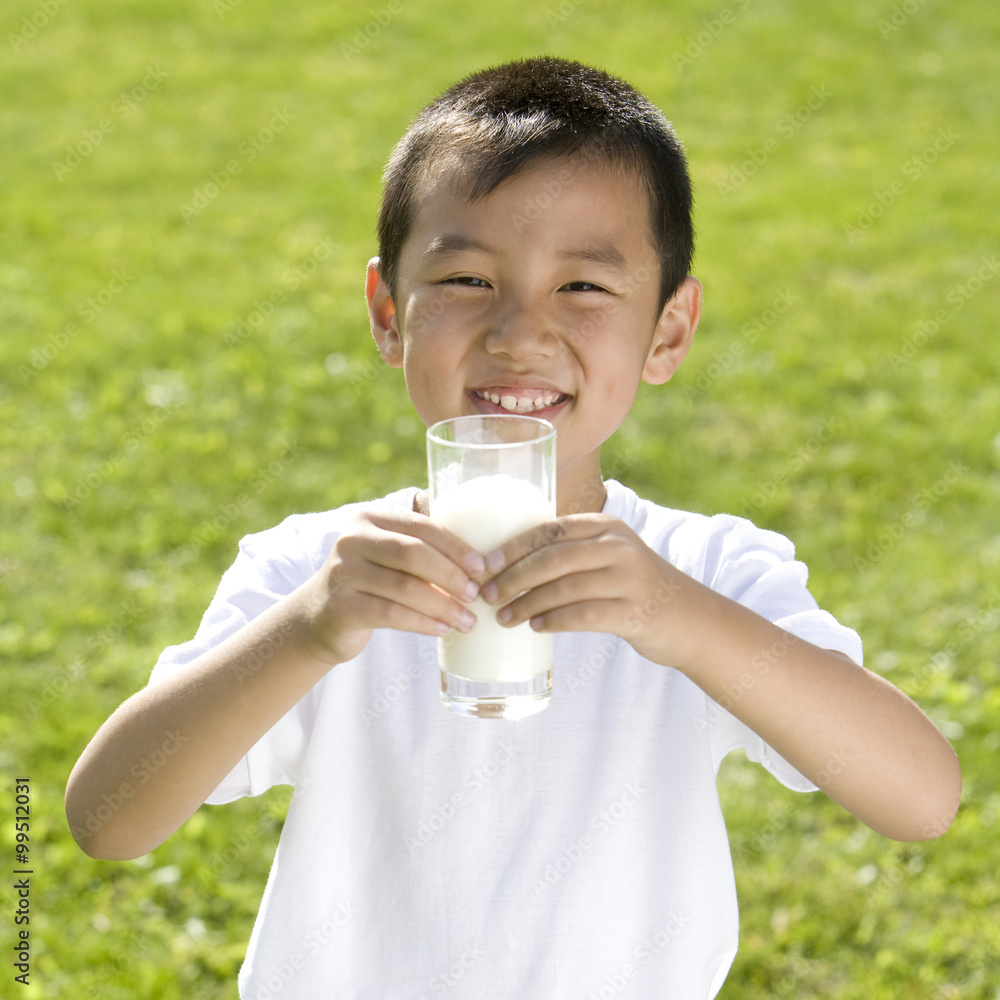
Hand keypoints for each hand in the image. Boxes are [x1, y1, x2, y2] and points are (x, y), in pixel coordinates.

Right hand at [299, 508, 484, 664]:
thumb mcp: (389, 555)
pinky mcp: (341, 606)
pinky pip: (390, 613)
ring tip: (468, 620)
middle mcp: (353, 539)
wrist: (320, 616)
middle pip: (413, 553)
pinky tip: (442, 629)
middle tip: (477, 594)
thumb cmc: (372, 583)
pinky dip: (422, 622)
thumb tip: (485, 559)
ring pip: (404, 587)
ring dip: (443, 605)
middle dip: (452, 575)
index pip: (421, 526)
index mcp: (370, 517)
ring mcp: (343, 572)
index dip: (456, 547)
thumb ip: (423, 548)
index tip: (483, 567)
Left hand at [479, 514, 697, 667]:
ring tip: (505, 617)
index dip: (513, 546)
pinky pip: (584, 614)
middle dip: (514, 577)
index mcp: (605, 526)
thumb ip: (571, 552)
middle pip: (554, 558)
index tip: (484, 563)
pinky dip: (555, 621)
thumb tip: (506, 566)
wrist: (688, 617)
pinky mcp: (635, 610)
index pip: (550, 530)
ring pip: (565, 587)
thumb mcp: (608, 556)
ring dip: (528, 603)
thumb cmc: (632, 587)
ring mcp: (629, 578)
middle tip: (487, 594)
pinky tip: (537, 627)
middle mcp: (618, 546)